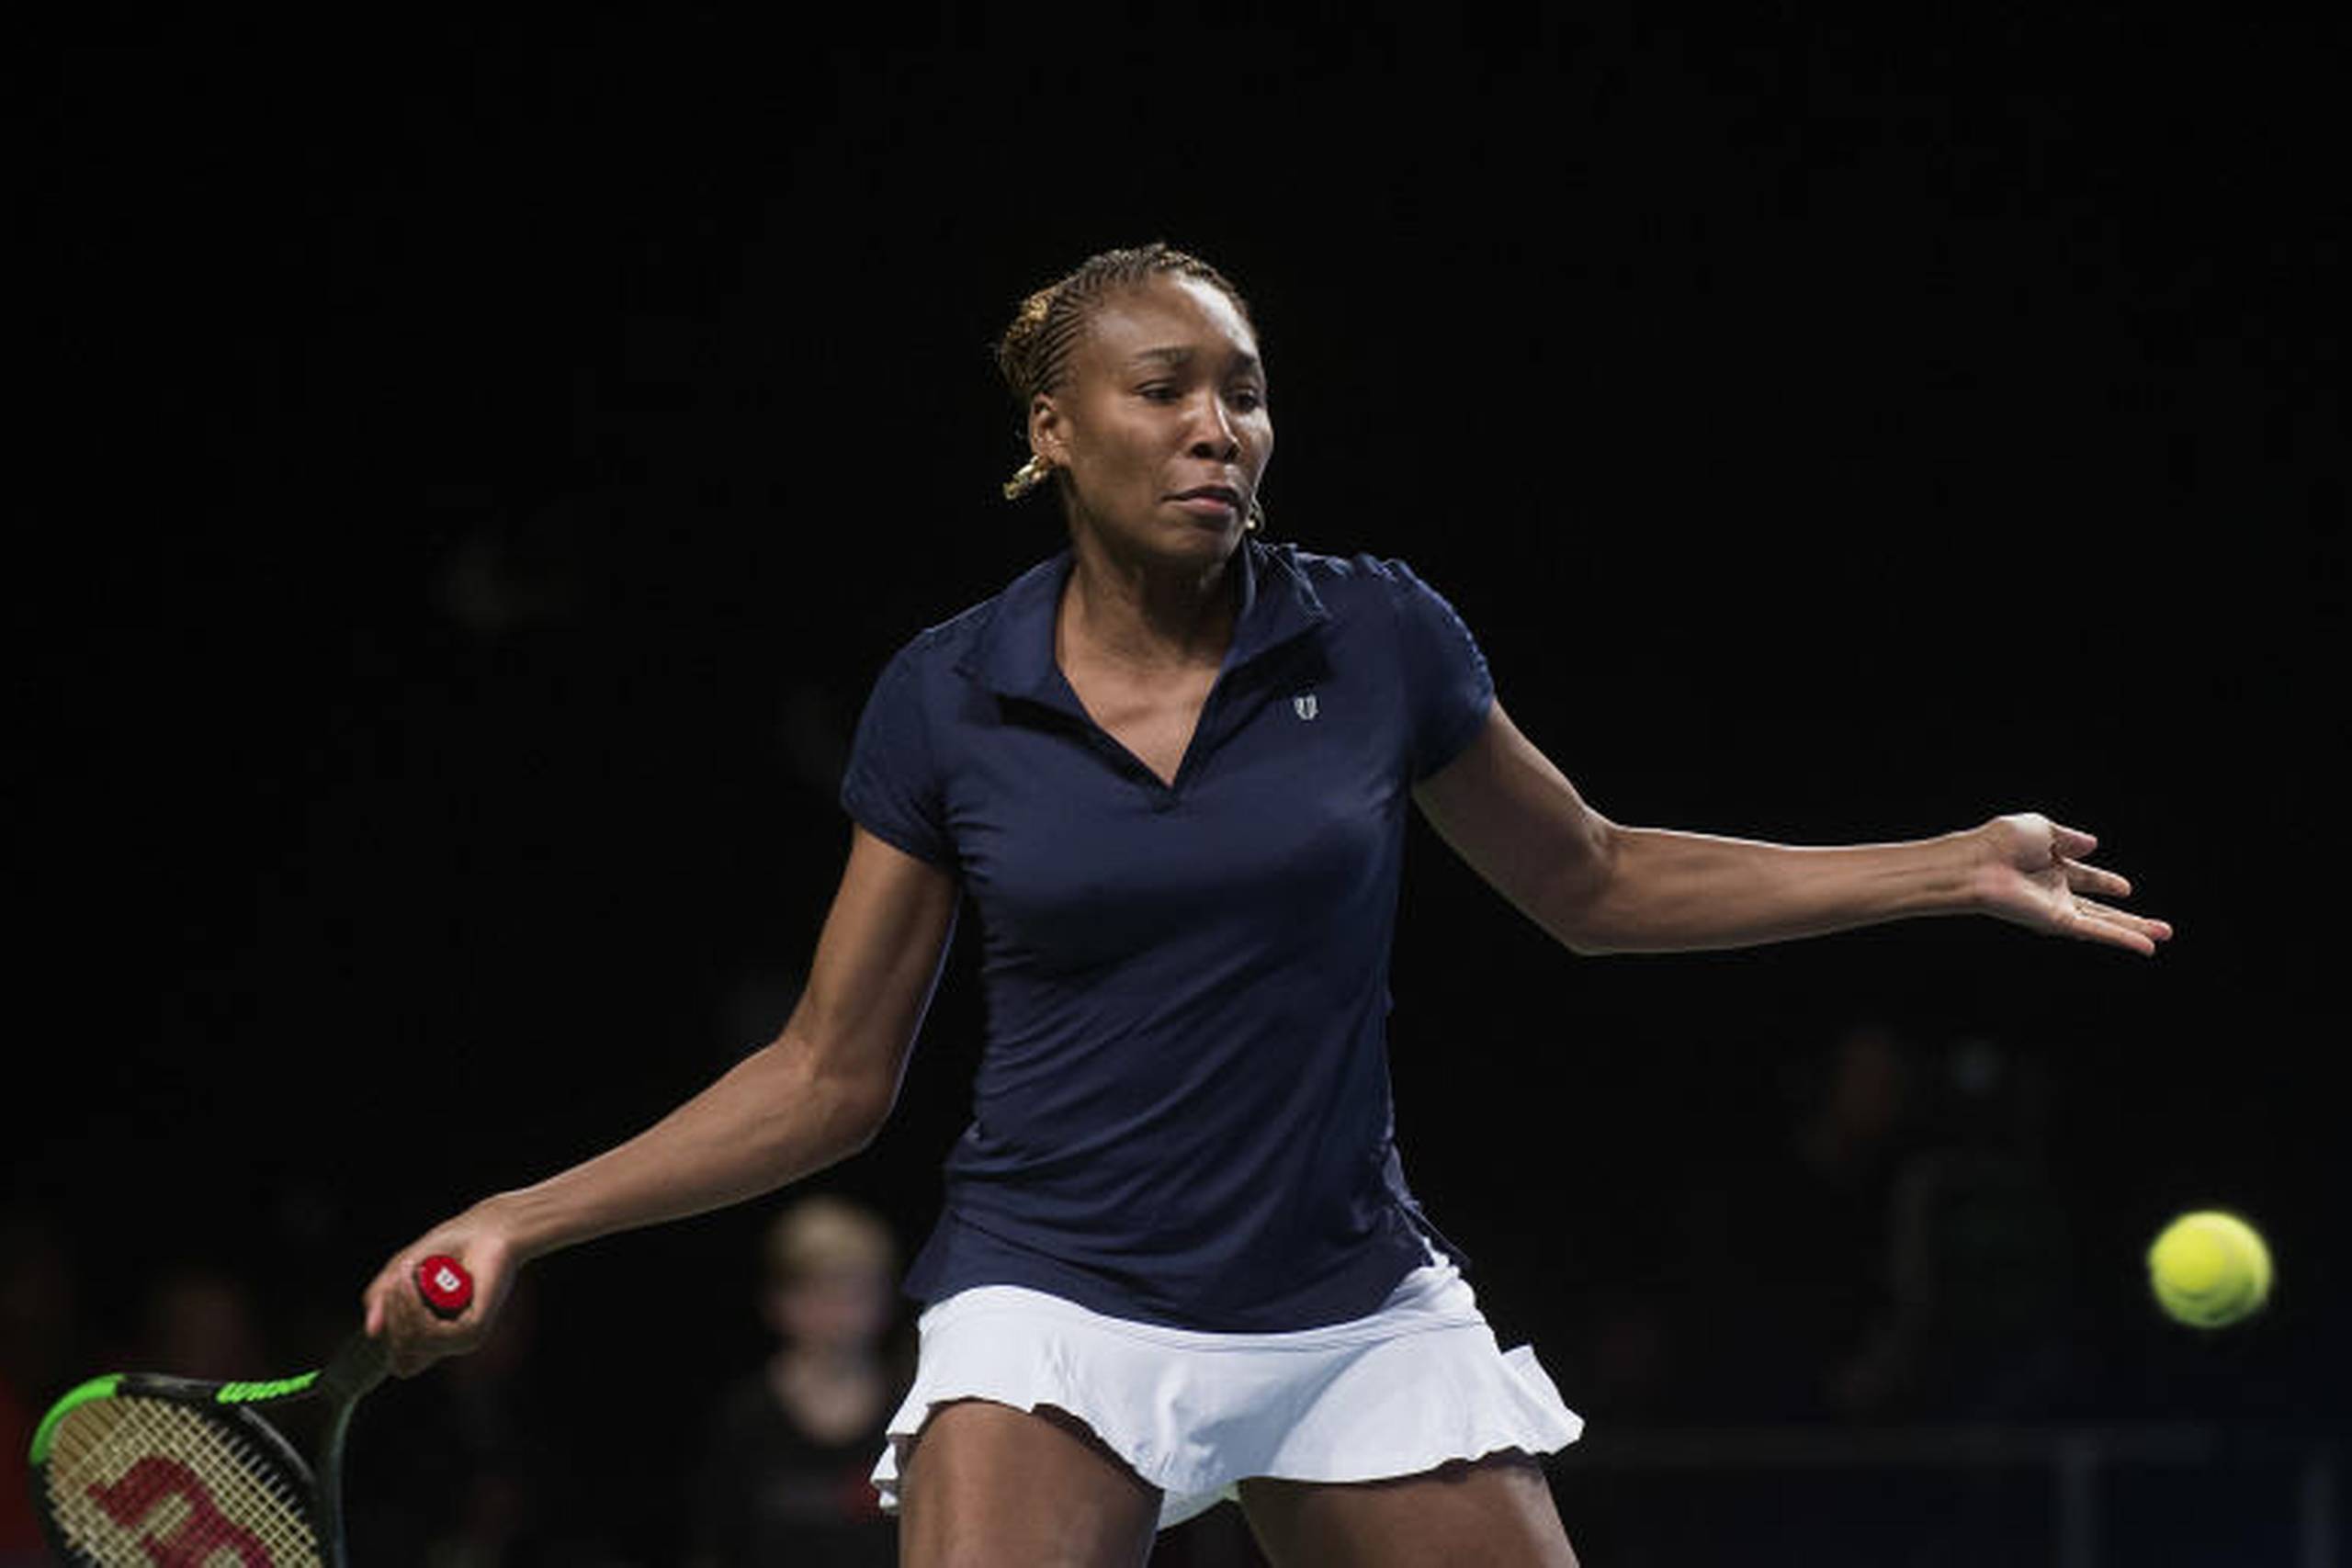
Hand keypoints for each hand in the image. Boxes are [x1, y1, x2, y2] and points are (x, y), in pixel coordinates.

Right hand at [361, 1200, 523, 1376]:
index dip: (387, 1336)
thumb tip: (371, 1332)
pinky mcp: (475, 1329)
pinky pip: (430, 1334)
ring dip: (401, 1307)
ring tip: (407, 1274)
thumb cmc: (448, 1249)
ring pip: (412, 1343)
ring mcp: (463, 1338)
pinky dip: (415, 1309)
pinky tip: (416, 1283)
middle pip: (400, 1355)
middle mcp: (450, 1342)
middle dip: (390, 1315)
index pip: (400, 1364)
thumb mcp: (401, 1273)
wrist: (486, 1230)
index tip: (389, 1295)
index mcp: (435, 1336)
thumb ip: (381, 1300)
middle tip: (400, 1277)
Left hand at [1974, 812, 2174, 955]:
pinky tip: (2144, 946)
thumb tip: (2093, 844)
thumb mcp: (2040, 827)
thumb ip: (2068, 837)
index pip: (2085, 877)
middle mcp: (2053, 891)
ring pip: (2103, 923)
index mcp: (2049, 866)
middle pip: (2099, 908)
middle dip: (2129, 917)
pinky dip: (2120, 938)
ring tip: (2163, 937)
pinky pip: (2095, 931)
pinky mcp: (2057, 921)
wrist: (1979, 863)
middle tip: (2158, 926)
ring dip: (2133, 931)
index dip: (2105, 882)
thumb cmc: (1999, 842)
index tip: (2125, 888)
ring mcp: (2056, 908)